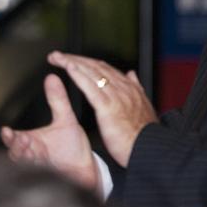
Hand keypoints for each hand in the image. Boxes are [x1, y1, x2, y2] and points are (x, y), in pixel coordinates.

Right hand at [0, 74, 100, 192]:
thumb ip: (57, 100)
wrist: (88, 168)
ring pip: (27, 165)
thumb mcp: (66, 120)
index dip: (9, 137)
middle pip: (16, 154)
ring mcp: (41, 168)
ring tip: (31, 148)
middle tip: (22, 140)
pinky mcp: (51, 178)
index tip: (7, 130)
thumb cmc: (73, 148)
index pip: (14, 139)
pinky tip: (43, 163)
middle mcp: (32, 156)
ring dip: (27, 157)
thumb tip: (51, 77)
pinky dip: (41, 168)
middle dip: (17, 147)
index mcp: (31, 142)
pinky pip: (42, 175)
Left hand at [47, 51, 156, 167]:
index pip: (104, 68)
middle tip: (56, 56)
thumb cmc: (144, 135)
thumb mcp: (143, 107)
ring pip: (91, 73)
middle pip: (95, 66)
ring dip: (72, 63)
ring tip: (56, 58)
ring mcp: (116, 96)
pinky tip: (68, 68)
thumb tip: (131, 73)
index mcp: (129, 88)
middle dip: (74, 59)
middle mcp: (123, 88)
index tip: (71, 59)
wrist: (150, 150)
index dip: (86, 62)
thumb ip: (136, 89)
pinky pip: (90, 87)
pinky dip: (79, 75)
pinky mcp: (108, 107)